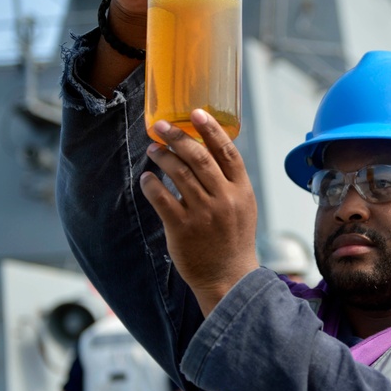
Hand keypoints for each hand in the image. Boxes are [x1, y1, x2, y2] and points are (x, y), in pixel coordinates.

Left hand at [140, 109, 259, 316]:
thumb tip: (207, 150)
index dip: (211, 129)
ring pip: (179, 174)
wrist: (228, 277)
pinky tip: (147, 178)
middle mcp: (224, 199)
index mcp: (242, 191)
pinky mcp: (182, 228)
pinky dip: (152, 184)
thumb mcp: (243, 207)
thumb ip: (229, 181)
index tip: (195, 113)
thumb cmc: (234, 239)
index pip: (227, 152)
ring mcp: (203, 214)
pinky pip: (162, 198)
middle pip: (199, 157)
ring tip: (153, 149)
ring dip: (163, 156)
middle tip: (162, 126)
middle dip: (178, 137)